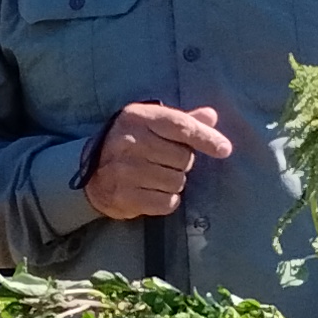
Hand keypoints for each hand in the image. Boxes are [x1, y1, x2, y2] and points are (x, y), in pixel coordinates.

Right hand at [84, 101, 234, 220]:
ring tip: (155, 177)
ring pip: (177, 182)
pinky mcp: (124, 196)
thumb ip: (183, 121)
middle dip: (182, 163)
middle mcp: (129, 142)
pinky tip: (152, 192)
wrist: (92, 174)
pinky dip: (166, 200)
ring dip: (174, 183)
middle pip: (183, 158)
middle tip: (164, 161)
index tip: (224, 149)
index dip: (205, 137)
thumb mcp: (152, 125)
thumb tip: (211, 115)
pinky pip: (166, 202)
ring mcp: (124, 170)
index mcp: (138, 118)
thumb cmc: (131, 145)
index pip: (180, 126)